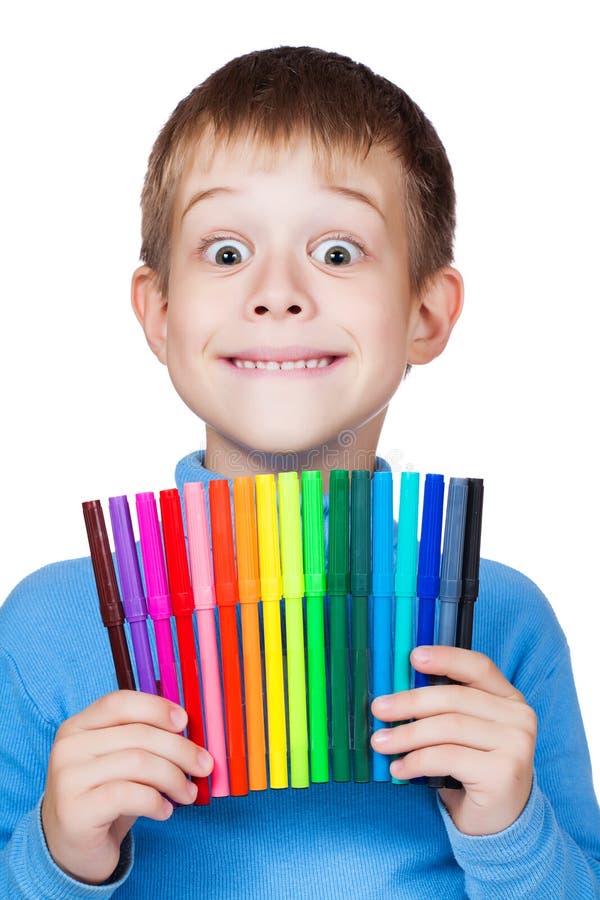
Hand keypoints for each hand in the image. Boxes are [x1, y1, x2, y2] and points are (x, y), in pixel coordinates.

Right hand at [41, 691, 212, 884]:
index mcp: (79, 725)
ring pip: (138, 763)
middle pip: (137, 734)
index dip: (156, 708)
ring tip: (187, 793)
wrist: (70, 850)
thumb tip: (189, 724)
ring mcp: (68, 778)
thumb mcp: (121, 761)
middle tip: (205, 765)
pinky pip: (129, 795)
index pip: (120, 703)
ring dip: (174, 778)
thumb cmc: (105, 798)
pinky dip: (156, 802)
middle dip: (180, 749)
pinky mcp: (76, 811)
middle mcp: (68, 747)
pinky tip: (164, 811)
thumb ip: (144, 738)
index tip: (185, 722)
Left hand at [371, 646, 536, 835]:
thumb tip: (396, 689)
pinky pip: (447, 757)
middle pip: (455, 699)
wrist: (499, 824)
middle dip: (410, 703)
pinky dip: (416, 761)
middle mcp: (519, 718)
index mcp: (510, 699)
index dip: (446, 658)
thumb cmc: (473, 770)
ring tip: (380, 743)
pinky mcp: (502, 773)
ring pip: (447, 728)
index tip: (412, 657)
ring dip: (406, 735)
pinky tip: (399, 769)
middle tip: (379, 709)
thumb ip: (445, 707)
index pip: (479, 667)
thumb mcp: (464, 733)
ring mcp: (516, 745)